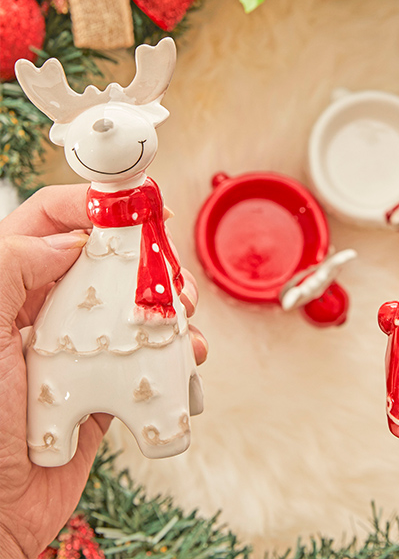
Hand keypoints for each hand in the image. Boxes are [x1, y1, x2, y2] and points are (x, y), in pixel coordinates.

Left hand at [0, 185, 207, 558]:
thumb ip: (9, 273)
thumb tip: (69, 240)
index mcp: (10, 292)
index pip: (48, 225)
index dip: (92, 205)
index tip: (134, 204)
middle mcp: (46, 315)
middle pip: (104, 262)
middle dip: (144, 256)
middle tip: (167, 265)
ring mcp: (80, 350)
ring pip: (132, 307)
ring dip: (166, 304)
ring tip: (183, 313)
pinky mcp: (106, 387)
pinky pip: (147, 358)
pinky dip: (174, 353)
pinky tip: (187, 356)